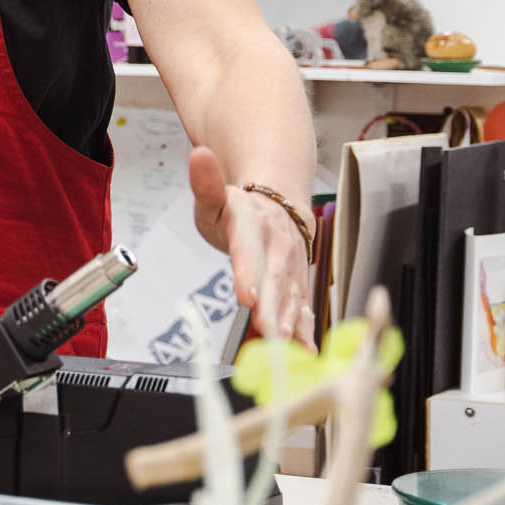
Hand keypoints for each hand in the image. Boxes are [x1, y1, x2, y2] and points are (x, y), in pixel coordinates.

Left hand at [190, 146, 312, 344]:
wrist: (278, 204)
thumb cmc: (239, 208)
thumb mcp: (214, 196)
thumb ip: (204, 183)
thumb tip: (199, 155)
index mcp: (252, 223)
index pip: (248, 250)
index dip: (248, 274)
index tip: (247, 295)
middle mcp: (278, 245)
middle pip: (274, 279)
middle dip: (272, 307)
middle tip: (268, 333)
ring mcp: (292, 265)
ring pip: (292, 295)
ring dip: (290, 322)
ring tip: (285, 346)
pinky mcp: (299, 282)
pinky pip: (304, 306)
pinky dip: (305, 328)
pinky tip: (305, 349)